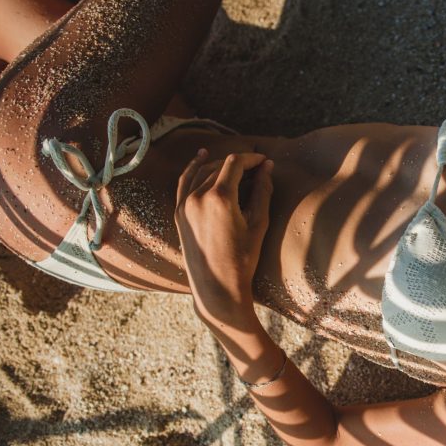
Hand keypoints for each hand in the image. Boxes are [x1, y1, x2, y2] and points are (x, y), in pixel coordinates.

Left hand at [174, 149, 273, 324]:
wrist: (217, 288)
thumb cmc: (243, 259)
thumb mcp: (259, 224)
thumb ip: (262, 191)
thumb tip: (267, 167)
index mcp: (219, 198)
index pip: (234, 163)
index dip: (251, 158)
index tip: (264, 161)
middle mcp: (198, 197)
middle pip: (219, 167)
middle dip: (239, 164)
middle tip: (257, 169)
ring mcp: (184, 205)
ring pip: (203, 172)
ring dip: (221, 166)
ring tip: (238, 168)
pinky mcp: (178, 213)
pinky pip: (185, 182)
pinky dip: (193, 168)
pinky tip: (202, 156)